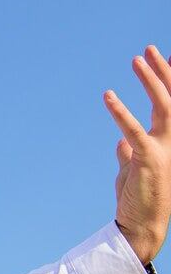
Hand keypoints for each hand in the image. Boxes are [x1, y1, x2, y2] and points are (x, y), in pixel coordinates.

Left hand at [104, 44, 170, 264]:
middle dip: (163, 71)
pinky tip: (108, 96)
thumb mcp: (133, 170)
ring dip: (150, 81)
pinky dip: (120, 112)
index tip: (160, 57)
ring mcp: (167, 150)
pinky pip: (134, 130)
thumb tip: (121, 142)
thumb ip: (129, 153)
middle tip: (148, 48)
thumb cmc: (139, 198)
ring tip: (136, 59)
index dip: (168, 80)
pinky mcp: (149, 160)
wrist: (142, 225)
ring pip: (164, 107)